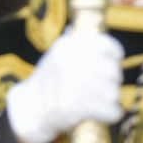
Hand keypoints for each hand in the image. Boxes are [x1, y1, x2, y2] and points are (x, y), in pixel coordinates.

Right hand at [4, 29, 125, 142]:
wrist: (28, 110)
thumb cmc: (47, 83)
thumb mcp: (55, 54)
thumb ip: (72, 42)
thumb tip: (81, 29)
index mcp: (69, 46)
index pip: (107, 46)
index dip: (114, 57)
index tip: (113, 63)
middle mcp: (71, 62)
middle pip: (113, 72)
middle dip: (112, 82)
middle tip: (105, 87)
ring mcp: (73, 85)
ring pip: (112, 92)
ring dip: (111, 99)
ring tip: (102, 100)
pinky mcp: (75, 108)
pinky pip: (110, 110)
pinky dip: (111, 114)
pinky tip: (105, 113)